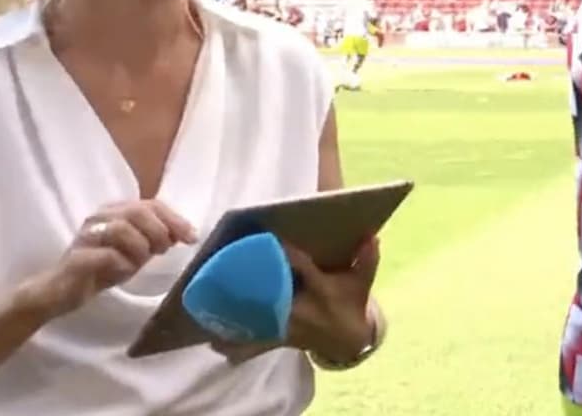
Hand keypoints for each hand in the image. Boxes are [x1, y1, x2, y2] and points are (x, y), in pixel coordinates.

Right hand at [28, 200, 197, 318]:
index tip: (191, 237)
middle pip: (137, 211)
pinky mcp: (77, 258)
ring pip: (121, 228)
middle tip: (161, 251)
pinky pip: (107, 255)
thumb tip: (184, 233)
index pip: (151, 204)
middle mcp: (99, 217)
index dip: (174, 219)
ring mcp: (85, 236)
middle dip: (158, 231)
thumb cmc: (103, 268)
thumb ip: (156, 238)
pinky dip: (122, 264)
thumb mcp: (137, 250)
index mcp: (115, 211)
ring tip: (138, 263)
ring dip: (139, 248)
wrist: (64, 291)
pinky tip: (123, 272)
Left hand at [211, 236, 380, 364]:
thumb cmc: (351, 303)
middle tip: (226, 264)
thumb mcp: (362, 281)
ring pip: (257, 319)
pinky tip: (214, 344)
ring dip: (235, 313)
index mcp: (320, 288)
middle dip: (251, 281)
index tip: (271, 238)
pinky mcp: (278, 339)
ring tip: (209, 306)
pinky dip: (235, 345)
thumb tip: (372, 237)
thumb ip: (367, 259)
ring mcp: (287, 326)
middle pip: (270, 293)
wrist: (348, 341)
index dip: (286, 253)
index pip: (301, 267)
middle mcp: (300, 308)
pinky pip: (253, 344)